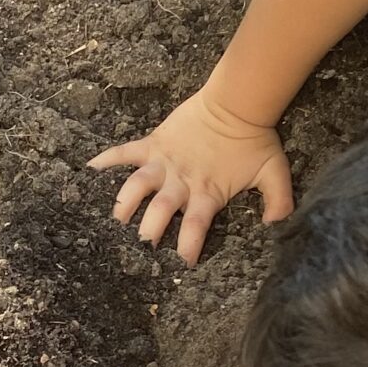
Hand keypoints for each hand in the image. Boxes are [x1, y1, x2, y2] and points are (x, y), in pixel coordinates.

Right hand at [91, 85, 292, 264]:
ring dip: (124, 204)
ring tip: (116, 219)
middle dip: (148, 233)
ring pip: (137, 186)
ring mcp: (165, 162)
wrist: (238, 102)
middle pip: (159, 212)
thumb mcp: (274, 172)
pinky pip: (126, 152)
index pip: (195, 228)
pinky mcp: (154, 144)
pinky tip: (89, 169)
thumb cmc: (255, 139)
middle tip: (141, 246)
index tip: (183, 264)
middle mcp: (181, 182)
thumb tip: (274, 224)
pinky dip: (107, 159)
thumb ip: (278, 200)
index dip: (187, 249)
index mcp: (207, 194)